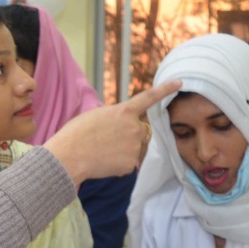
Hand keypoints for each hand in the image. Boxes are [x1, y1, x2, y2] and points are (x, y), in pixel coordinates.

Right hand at [42, 80, 180, 183]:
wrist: (69, 156)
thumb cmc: (75, 133)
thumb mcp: (95, 115)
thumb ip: (114, 117)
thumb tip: (121, 125)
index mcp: (124, 111)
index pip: (149, 98)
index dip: (165, 90)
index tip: (179, 83)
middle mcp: (134, 127)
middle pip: (139, 131)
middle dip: (128, 136)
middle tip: (106, 141)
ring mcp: (134, 146)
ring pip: (135, 149)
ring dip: (124, 150)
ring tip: (102, 152)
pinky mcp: (131, 164)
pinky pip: (129, 164)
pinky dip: (118, 165)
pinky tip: (104, 163)